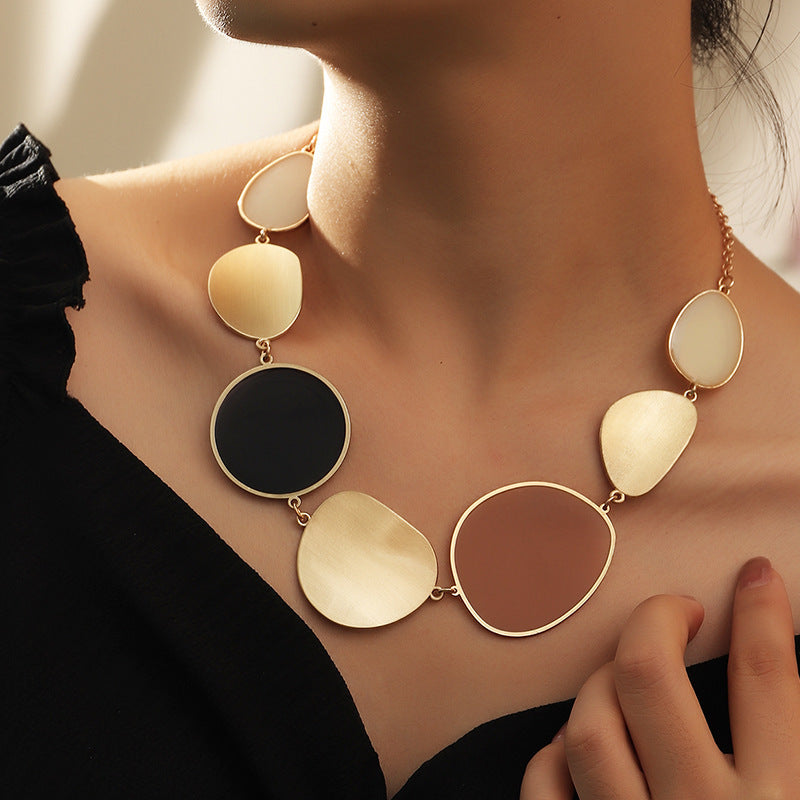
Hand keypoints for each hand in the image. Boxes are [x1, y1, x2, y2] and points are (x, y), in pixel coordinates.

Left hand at [521, 558, 799, 798]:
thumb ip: (783, 741)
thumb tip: (762, 669)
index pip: (765, 679)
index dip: (760, 613)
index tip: (753, 575)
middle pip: (648, 674)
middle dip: (654, 621)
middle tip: (674, 612)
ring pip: (589, 724)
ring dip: (598, 690)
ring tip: (619, 685)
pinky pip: (548, 786)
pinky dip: (551, 757)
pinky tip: (567, 748)